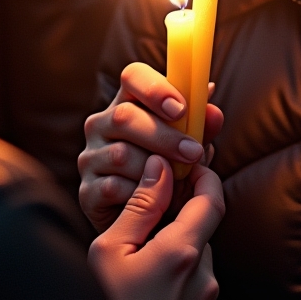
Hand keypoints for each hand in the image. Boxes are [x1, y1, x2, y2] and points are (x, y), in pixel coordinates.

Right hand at [79, 63, 224, 233]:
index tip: (181, 109)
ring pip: (121, 155)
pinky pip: (113, 187)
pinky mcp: (87, 191)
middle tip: (192, 153)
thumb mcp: (190, 148)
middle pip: (124, 116)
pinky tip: (154, 202)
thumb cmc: (171, 174)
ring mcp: (90, 157)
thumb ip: (201, 130)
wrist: (151, 223)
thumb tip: (213, 112)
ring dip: (156, 171)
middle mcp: (101, 125)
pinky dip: (140, 195)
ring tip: (176, 183)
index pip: (133, 76)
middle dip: (164, 136)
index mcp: (129, 103)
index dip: (155, 88)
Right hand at [89, 154, 224, 299]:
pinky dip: (179, 288)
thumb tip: (161, 167)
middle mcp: (204, 278)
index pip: (212, 200)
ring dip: (177, 259)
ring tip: (139, 274)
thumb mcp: (110, 250)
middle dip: (179, 224)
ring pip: (198, 266)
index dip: (205, 178)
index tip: (192, 167)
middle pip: (201, 233)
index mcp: (181, 252)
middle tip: (146, 227)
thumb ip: (140, 206)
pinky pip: (197, 296)